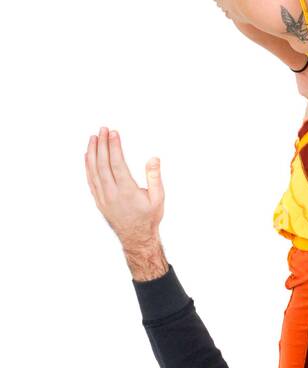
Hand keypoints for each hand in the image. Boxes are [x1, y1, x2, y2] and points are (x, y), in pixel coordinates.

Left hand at [85, 128, 164, 253]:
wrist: (136, 238)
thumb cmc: (149, 218)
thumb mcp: (159, 198)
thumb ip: (155, 177)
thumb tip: (153, 158)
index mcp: (127, 191)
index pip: (117, 164)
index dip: (114, 147)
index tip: (113, 132)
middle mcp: (112, 193)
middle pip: (102, 164)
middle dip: (102, 145)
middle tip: (103, 129)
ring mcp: (103, 198)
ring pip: (93, 171)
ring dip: (93, 153)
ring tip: (93, 138)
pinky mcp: (99, 200)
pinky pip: (90, 180)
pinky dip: (88, 166)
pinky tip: (88, 155)